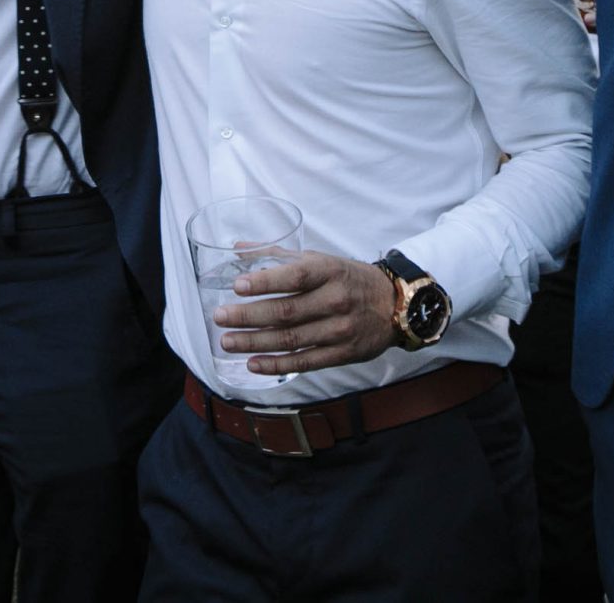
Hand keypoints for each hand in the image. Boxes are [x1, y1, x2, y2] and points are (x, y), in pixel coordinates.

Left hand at [216, 252, 402, 374]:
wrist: (394, 304)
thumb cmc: (348, 278)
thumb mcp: (320, 259)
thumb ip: (279, 255)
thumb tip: (238, 247)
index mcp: (329, 271)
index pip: (294, 276)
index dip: (265, 282)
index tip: (237, 286)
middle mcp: (335, 300)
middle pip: (286, 312)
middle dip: (248, 316)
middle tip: (220, 317)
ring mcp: (339, 330)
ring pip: (290, 339)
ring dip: (255, 342)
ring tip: (227, 341)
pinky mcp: (342, 354)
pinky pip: (304, 362)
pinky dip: (276, 365)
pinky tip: (252, 364)